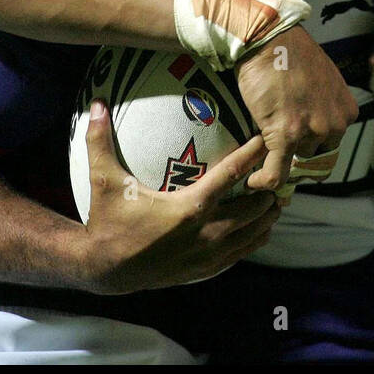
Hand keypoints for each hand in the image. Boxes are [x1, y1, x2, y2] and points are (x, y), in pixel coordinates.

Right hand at [80, 100, 280, 292]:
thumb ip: (101, 141)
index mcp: (188, 208)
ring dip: (266, 216)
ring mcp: (208, 255)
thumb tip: (96, 102)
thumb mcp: (104, 182)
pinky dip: (254, 239)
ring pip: (253, 234)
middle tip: (278, 171)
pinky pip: (241, 253)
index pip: (230, 175)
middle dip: (268, 189)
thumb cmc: (108, 221)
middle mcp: (205, 232)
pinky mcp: (206, 270)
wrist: (105, 270)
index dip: (251, 155)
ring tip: (275, 198)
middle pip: (253, 207)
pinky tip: (260, 228)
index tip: (266, 139)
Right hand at [235, 25, 357, 191]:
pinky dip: (263, 181)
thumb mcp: (323, 80)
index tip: (296, 144)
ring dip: (278, 156)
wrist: (270, 40)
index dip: (312, 145)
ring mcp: (312, 131)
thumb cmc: (291, 54)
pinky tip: (253, 181)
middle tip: (277, 145)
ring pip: (294, 161)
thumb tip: (312, 123)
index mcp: (347, 111)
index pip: (333, 144)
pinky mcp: (286, 136)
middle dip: (297, 150)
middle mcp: (335, 124)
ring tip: (261, 146)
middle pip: (315, 154)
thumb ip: (324, 105)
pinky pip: (276, 173)